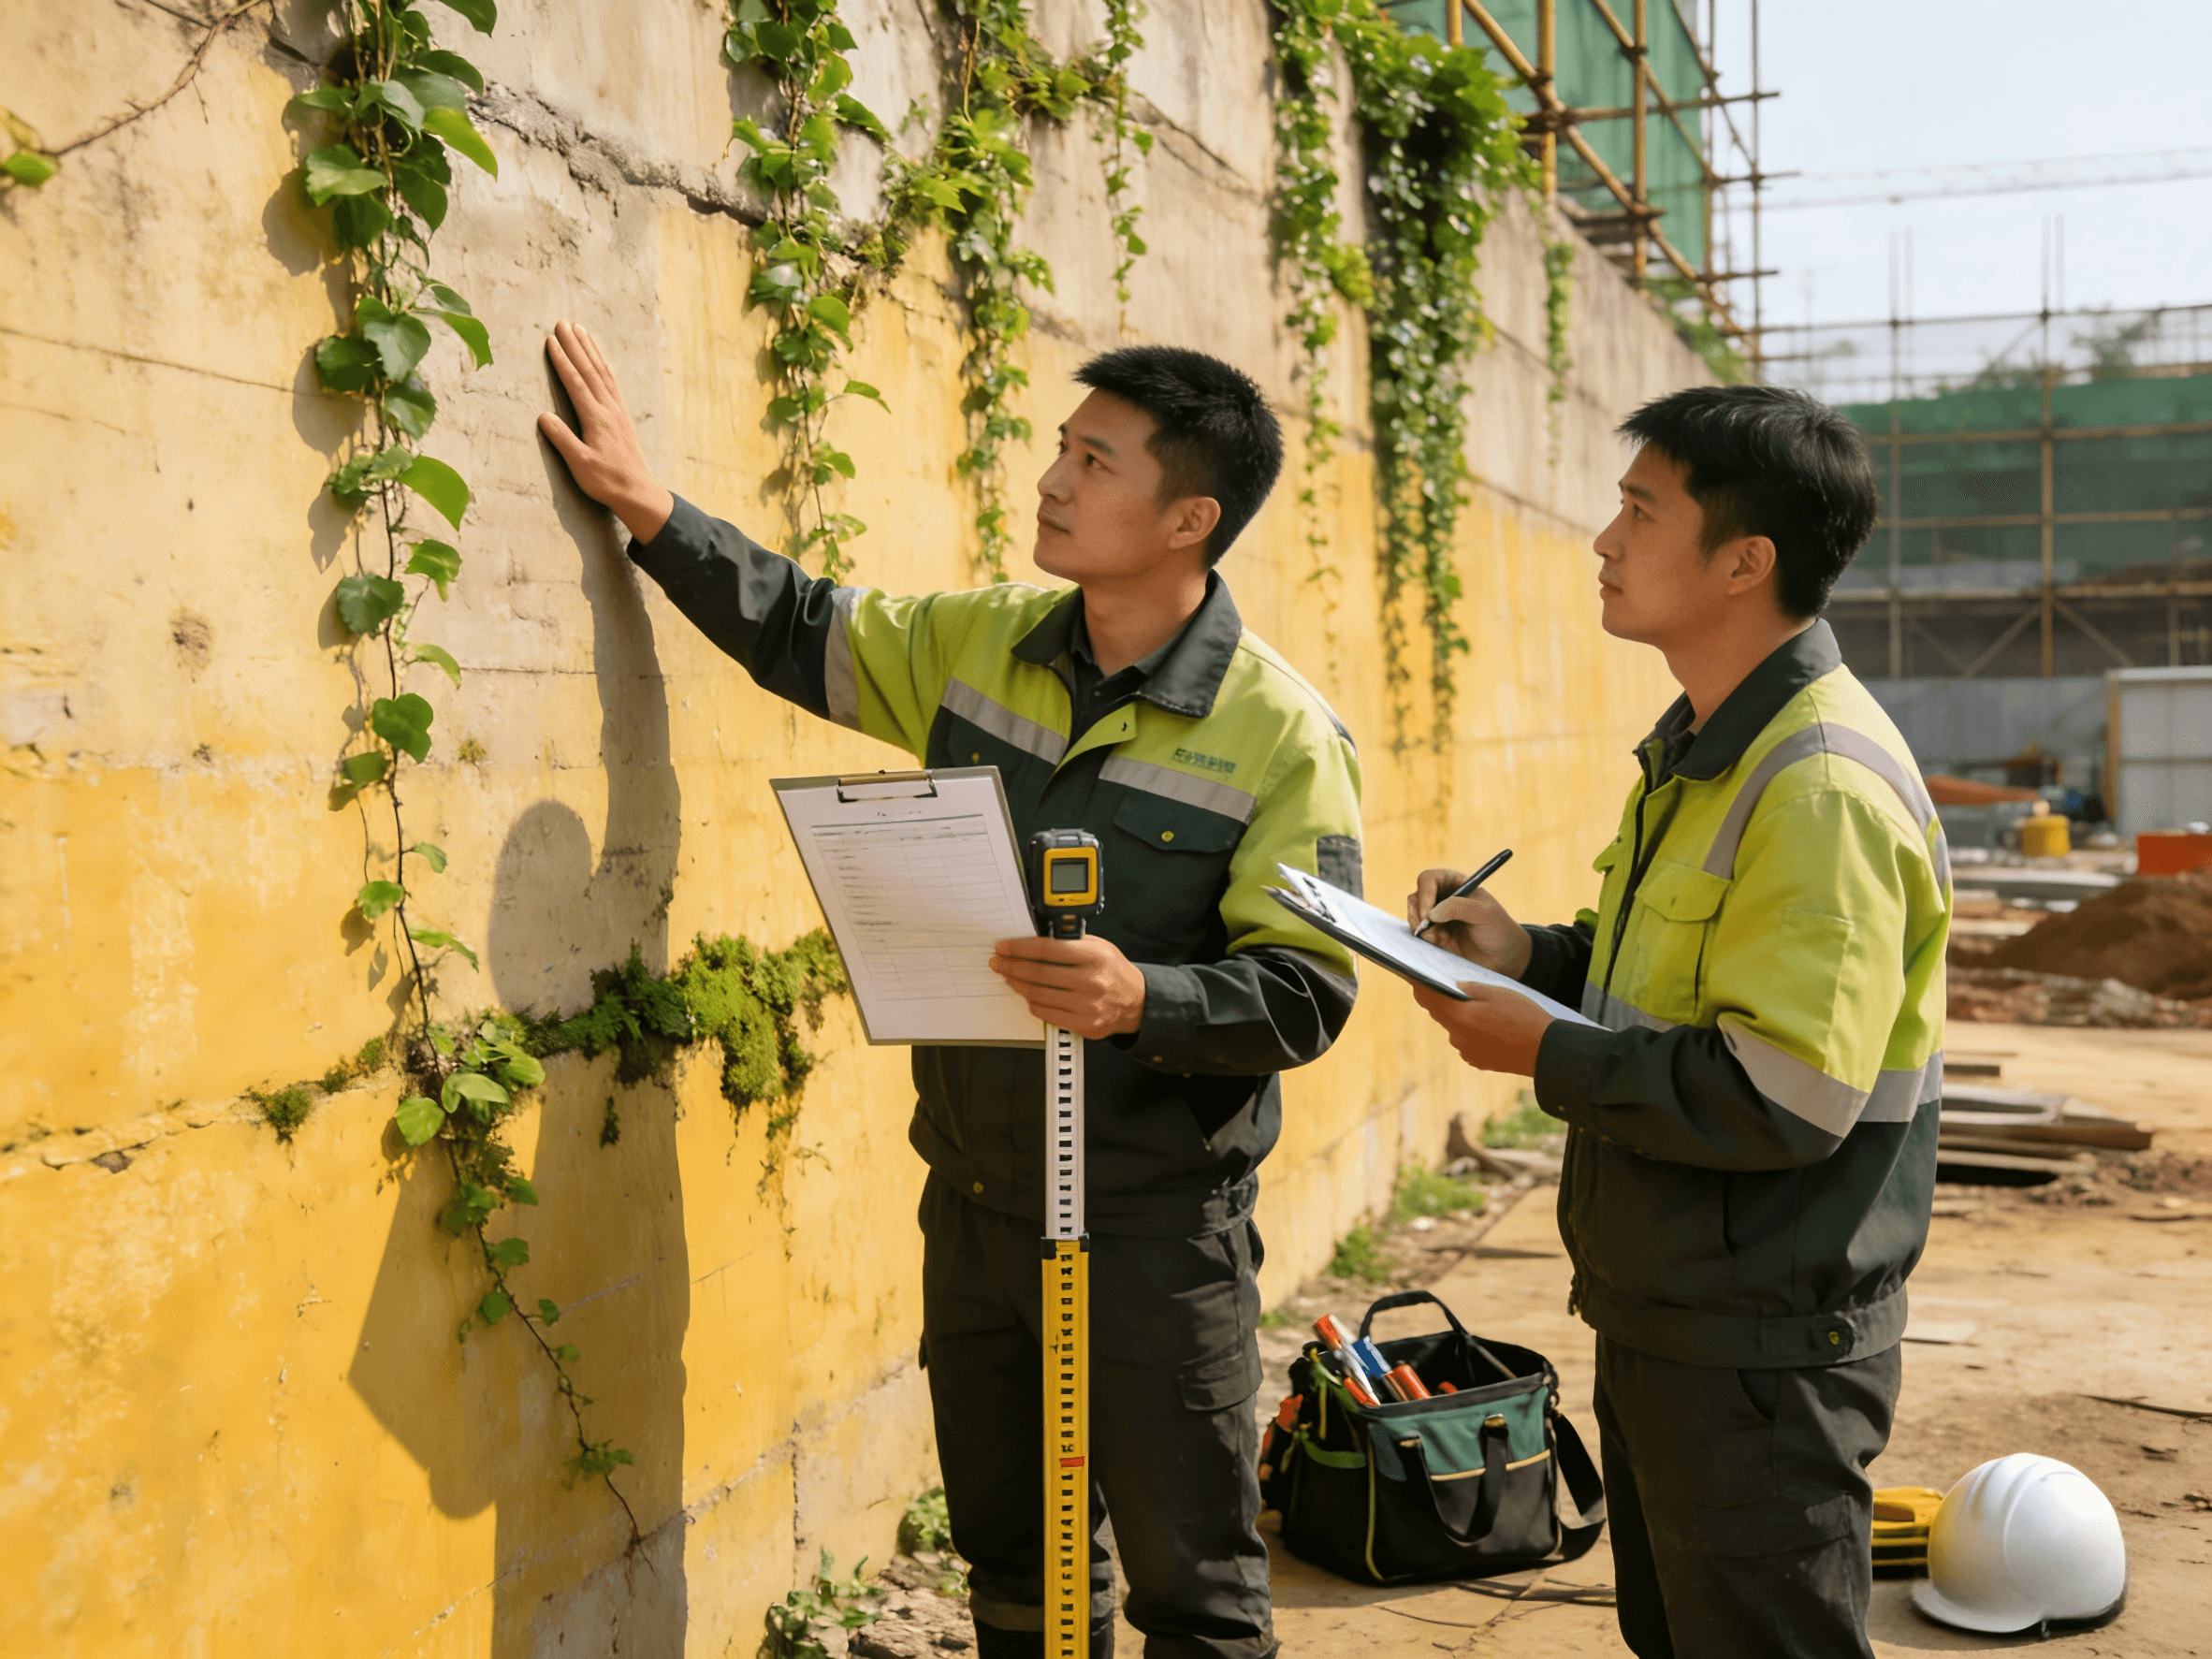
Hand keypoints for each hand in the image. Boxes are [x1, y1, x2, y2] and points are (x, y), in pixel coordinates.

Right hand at [536, 320, 674, 542]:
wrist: (637, 492)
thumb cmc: (606, 481)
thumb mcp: (579, 464)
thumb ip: (562, 439)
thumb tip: (543, 416)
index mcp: (596, 418)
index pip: (576, 382)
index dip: (562, 359)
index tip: (551, 339)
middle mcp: (608, 409)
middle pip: (589, 369)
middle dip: (575, 344)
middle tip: (562, 322)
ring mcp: (617, 410)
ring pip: (603, 372)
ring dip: (590, 349)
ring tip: (580, 330)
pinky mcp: (622, 416)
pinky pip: (612, 382)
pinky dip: (604, 365)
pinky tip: (600, 358)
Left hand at [990, 934, 1147, 1040]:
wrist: (1135, 1002)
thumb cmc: (1114, 972)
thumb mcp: (1099, 947)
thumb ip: (1070, 942)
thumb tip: (1034, 940)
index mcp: (1094, 957)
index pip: (1048, 949)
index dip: (1020, 947)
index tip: (1005, 947)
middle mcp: (1091, 982)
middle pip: (1039, 973)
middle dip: (1012, 966)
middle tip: (999, 962)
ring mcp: (1086, 1006)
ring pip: (1039, 995)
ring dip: (1018, 985)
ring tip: (1009, 977)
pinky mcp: (1082, 1024)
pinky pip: (1046, 1014)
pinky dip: (1032, 1003)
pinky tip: (1028, 995)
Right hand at [1407, 867, 1532, 976]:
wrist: (1503, 957)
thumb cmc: (1498, 929)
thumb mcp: (1484, 914)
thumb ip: (1458, 907)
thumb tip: (1431, 913)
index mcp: (1455, 883)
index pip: (1429, 879)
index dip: (1425, 894)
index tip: (1428, 913)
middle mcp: (1442, 897)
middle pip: (1415, 897)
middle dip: (1418, 914)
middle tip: (1427, 930)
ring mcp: (1436, 916)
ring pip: (1413, 915)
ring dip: (1421, 928)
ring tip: (1442, 939)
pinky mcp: (1433, 934)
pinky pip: (1417, 934)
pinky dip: (1425, 940)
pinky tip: (1442, 944)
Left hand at [1411, 982, 1553, 1077]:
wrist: (1546, 1052)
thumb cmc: (1523, 1017)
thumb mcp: (1498, 992)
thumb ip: (1470, 988)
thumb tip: (1454, 987)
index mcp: (1459, 1018)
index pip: (1428, 998)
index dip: (1419, 984)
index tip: (1412, 975)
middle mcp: (1458, 1038)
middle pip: (1442, 1014)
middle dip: (1445, 1001)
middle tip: (1454, 987)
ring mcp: (1468, 1052)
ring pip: (1457, 1029)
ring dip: (1464, 1018)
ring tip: (1485, 1010)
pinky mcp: (1480, 1062)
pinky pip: (1469, 1042)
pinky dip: (1475, 1033)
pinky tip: (1494, 1028)